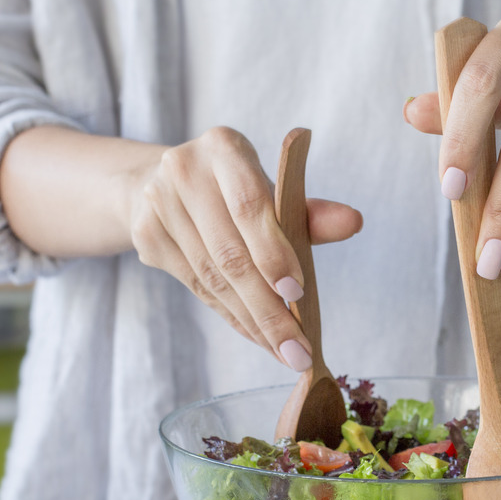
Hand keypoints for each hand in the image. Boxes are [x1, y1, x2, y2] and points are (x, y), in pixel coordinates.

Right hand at [129, 126, 362, 369]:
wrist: (159, 182)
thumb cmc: (233, 189)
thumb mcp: (272, 190)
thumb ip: (310, 212)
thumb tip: (353, 222)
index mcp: (223, 148)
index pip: (250, 206)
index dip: (274, 252)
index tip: (298, 292)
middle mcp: (184, 170)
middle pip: (231, 253)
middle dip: (269, 308)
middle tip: (299, 349)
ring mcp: (158, 204)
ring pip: (213, 277)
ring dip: (253, 321)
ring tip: (285, 351)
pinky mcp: (146, 236)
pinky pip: (197, 287)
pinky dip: (232, 316)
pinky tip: (258, 337)